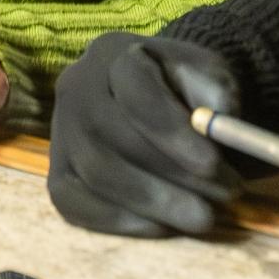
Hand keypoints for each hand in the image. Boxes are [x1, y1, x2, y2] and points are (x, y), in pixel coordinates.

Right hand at [46, 31, 242, 236]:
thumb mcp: (207, 75)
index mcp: (112, 53)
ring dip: (155, 202)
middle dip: (171, 172)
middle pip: (111, 135)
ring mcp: (62, 133)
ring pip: (96, 173)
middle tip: (221, 196)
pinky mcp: (57, 174)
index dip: (171, 130)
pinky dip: (121, 221)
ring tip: (204, 215)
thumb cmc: (182, 89)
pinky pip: (76, 204)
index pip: (133, 90)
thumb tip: (220, 120)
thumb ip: (216, 90)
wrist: (154, 102)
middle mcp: (76, 88)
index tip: (213, 162)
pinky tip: (162, 226)